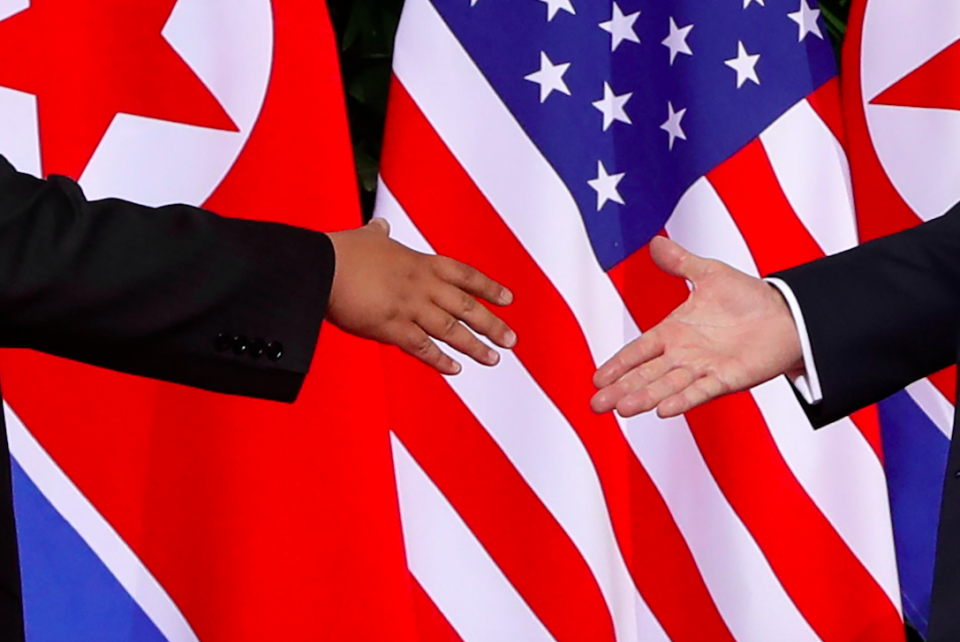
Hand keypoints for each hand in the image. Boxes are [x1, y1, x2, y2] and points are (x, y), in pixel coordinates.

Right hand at [327, 218, 515, 374]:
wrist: (319, 268)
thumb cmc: (340, 251)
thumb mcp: (366, 237)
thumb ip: (379, 234)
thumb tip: (381, 227)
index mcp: (419, 262)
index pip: (464, 275)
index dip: (488, 288)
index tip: (508, 299)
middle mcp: (422, 286)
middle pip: (466, 307)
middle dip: (492, 324)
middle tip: (512, 340)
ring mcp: (409, 308)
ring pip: (452, 330)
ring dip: (475, 346)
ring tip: (494, 358)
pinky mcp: (392, 329)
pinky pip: (423, 348)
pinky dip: (440, 360)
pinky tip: (455, 370)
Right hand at [591, 236, 803, 417]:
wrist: (788, 315)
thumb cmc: (749, 297)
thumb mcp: (710, 274)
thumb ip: (680, 262)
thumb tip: (655, 242)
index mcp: (674, 331)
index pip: (637, 351)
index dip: (618, 364)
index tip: (597, 379)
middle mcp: (683, 354)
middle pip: (645, 375)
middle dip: (621, 389)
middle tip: (596, 406)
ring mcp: (703, 368)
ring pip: (666, 386)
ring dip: (644, 397)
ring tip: (623, 409)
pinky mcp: (726, 379)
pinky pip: (700, 391)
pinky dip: (682, 400)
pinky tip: (663, 411)